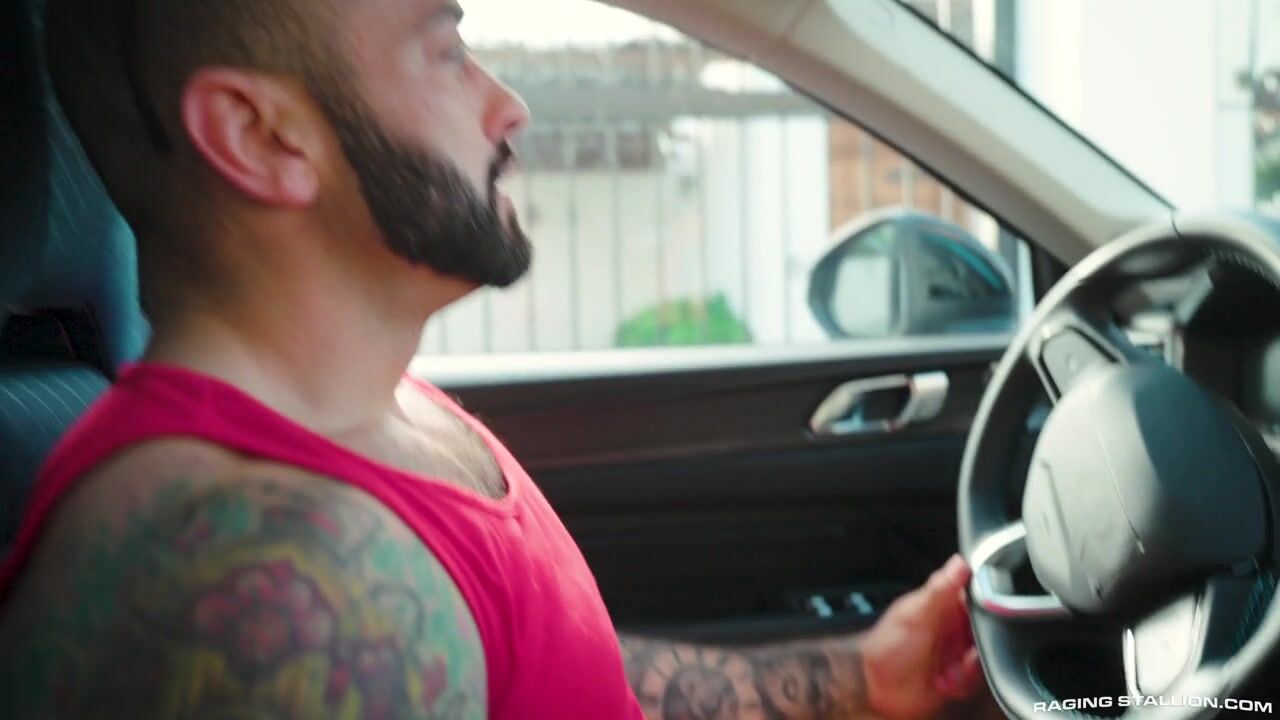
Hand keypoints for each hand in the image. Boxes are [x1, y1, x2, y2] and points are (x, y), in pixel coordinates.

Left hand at [860, 554, 986, 719]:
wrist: (877, 689)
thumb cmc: (887, 646)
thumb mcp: (915, 615)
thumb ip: (940, 589)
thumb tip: (960, 562)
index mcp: (944, 605)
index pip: (980, 597)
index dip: (990, 609)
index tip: (988, 623)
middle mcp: (953, 626)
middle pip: (988, 631)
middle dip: (980, 647)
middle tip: (965, 657)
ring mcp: (956, 651)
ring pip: (984, 656)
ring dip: (970, 669)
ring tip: (950, 672)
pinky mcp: (958, 675)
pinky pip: (977, 679)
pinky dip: (964, 684)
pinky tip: (946, 682)